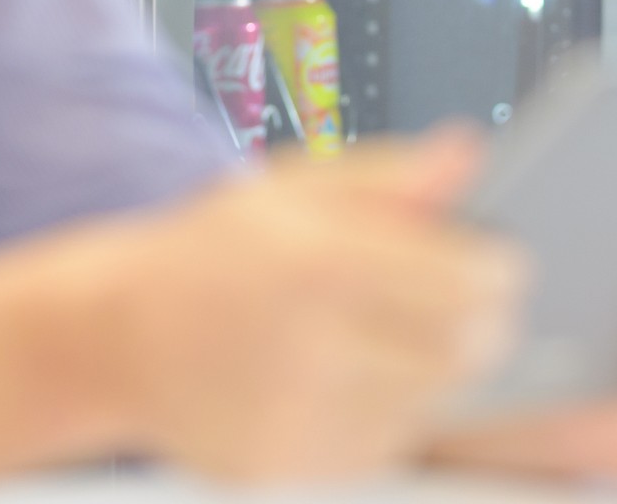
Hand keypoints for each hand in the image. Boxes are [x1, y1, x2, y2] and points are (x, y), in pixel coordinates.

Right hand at [108, 126, 525, 483]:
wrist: (116, 337)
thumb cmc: (212, 254)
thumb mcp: (293, 187)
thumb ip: (391, 174)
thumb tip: (468, 151)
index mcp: (319, 256)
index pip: (474, 280)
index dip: (500, 270)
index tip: (496, 264)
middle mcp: (314, 340)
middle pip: (471, 348)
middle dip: (484, 323)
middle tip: (461, 305)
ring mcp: (304, 414)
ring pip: (436, 399)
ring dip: (437, 369)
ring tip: (393, 336)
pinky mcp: (296, 466)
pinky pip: (390, 442)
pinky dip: (393, 412)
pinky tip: (357, 378)